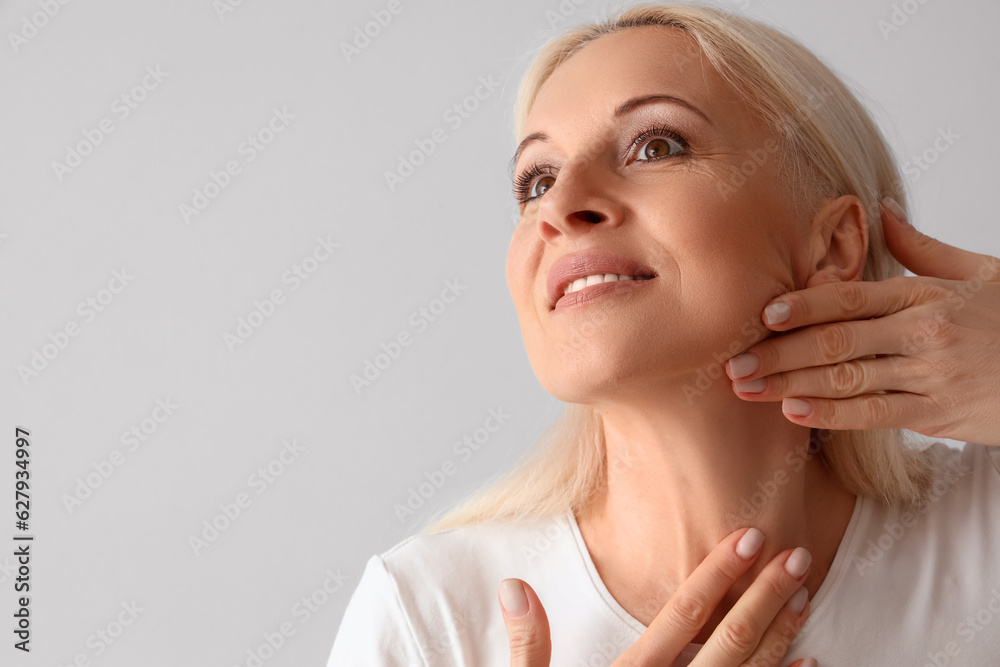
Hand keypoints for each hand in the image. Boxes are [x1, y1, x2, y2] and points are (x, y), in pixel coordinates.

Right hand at [498, 527, 818, 665]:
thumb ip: (527, 646)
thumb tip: (515, 586)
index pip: (681, 616)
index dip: (716, 574)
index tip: (748, 539)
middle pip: (727, 641)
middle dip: (765, 597)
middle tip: (798, 557)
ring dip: (780, 636)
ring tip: (804, 597)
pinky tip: (808, 663)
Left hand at [727, 197, 999, 446]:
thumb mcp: (981, 273)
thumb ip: (924, 249)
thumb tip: (882, 210)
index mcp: (924, 295)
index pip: (851, 298)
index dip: (805, 304)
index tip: (764, 313)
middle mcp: (922, 332)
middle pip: (837, 341)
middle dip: (780, 353)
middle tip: (734, 361)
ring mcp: (929, 374)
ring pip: (848, 379)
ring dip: (791, 385)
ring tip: (748, 389)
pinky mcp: (937, 412)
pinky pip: (876, 414)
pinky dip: (832, 414)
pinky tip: (795, 412)